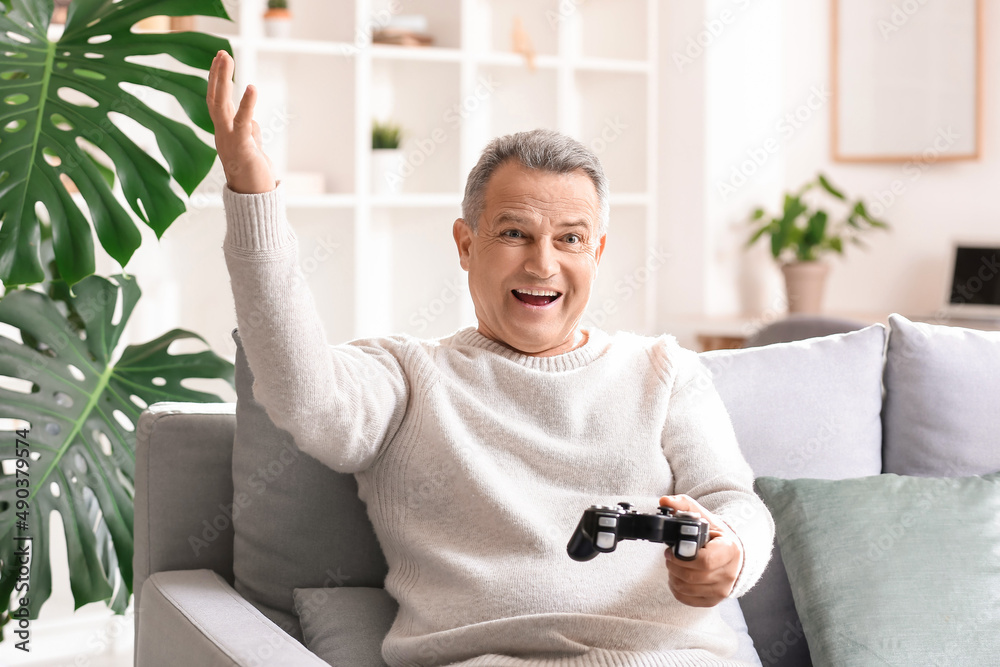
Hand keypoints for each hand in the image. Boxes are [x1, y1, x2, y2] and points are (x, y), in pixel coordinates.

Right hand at [206, 50, 276, 194]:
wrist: (254, 200)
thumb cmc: (254, 176)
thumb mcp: (252, 150)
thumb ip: (250, 134)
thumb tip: (252, 122)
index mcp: (224, 133)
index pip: (217, 102)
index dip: (217, 81)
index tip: (220, 60)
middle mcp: (221, 134)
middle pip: (214, 98)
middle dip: (217, 74)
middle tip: (221, 51)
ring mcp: (228, 140)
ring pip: (220, 105)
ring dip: (223, 80)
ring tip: (226, 57)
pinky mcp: (242, 148)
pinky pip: (242, 122)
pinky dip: (247, 103)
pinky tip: (251, 87)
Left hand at [659, 494, 742, 607]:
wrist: (730, 552)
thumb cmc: (715, 534)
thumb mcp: (703, 516)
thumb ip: (684, 505)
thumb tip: (665, 501)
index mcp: (730, 551)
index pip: (704, 561)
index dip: (682, 558)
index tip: (672, 550)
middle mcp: (729, 573)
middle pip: (693, 577)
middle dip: (674, 566)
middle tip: (669, 556)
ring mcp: (722, 590)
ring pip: (688, 589)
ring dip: (673, 577)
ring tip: (674, 565)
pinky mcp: (713, 600)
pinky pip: (688, 599)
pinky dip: (677, 589)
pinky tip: (678, 577)